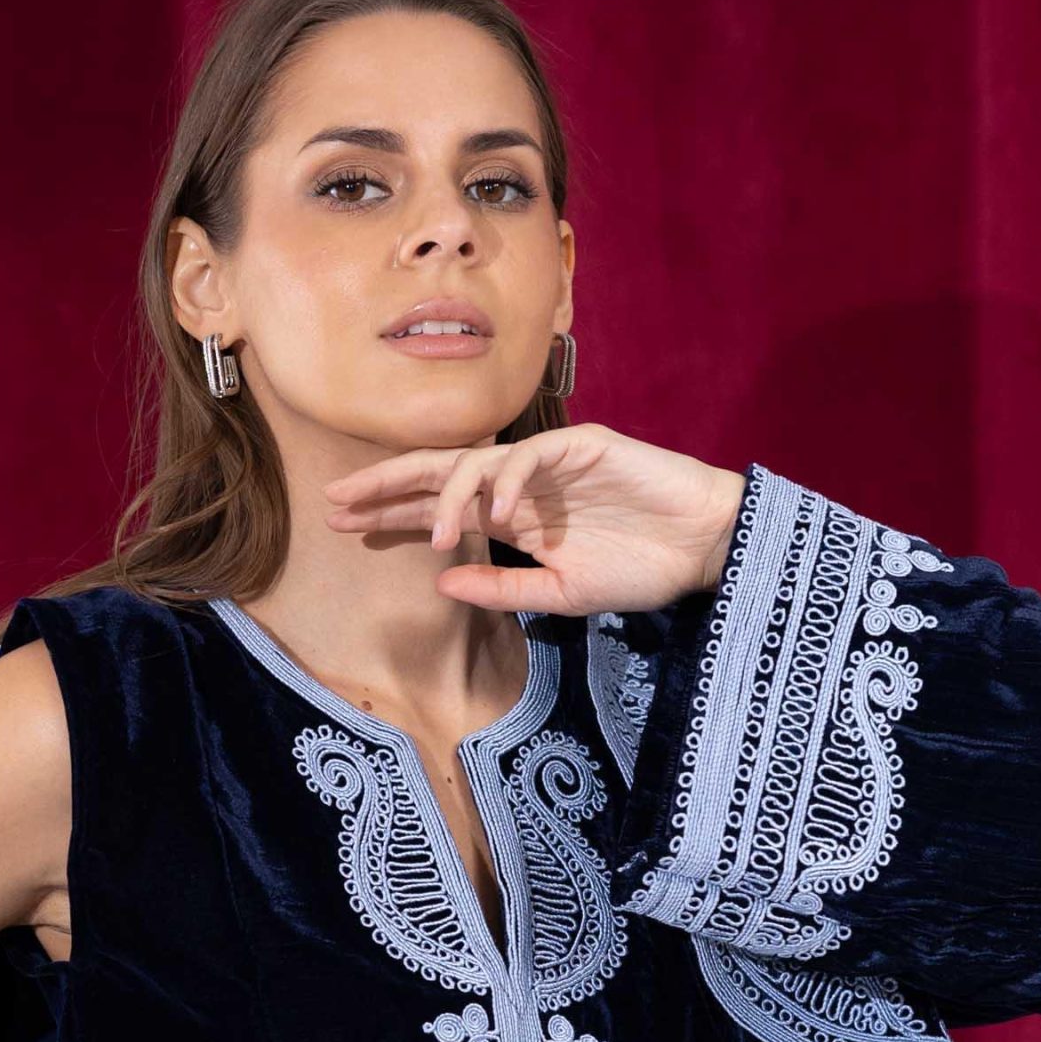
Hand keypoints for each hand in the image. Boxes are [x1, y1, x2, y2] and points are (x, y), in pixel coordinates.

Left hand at [321, 426, 746, 617]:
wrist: (704, 548)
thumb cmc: (640, 570)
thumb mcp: (561, 595)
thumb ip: (503, 590)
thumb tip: (441, 583)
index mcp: (512, 518)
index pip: (437, 507)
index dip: (390, 511)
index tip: (343, 524)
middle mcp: (520, 484)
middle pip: (438, 473)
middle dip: (386, 484)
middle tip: (336, 501)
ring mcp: (549, 461)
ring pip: (477, 461)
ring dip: (447, 496)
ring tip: (433, 533)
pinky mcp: (583, 445)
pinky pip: (531, 454)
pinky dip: (508, 479)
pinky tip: (493, 508)